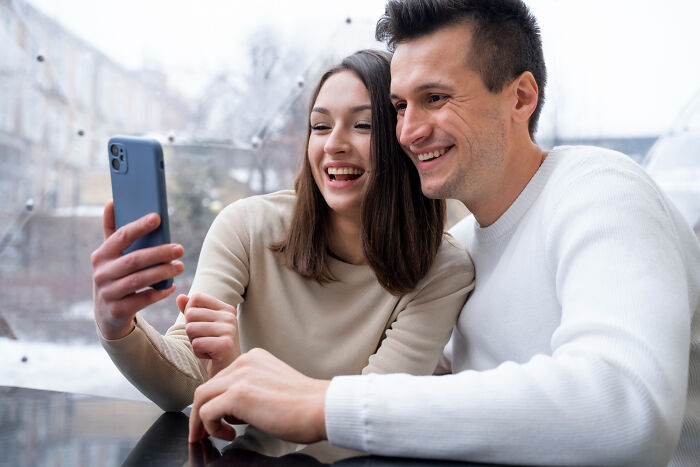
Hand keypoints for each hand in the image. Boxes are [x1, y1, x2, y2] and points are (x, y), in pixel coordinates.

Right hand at [91, 201, 184, 339]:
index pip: (120, 237)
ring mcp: (108, 293)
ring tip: (180, 266)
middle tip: (180, 248)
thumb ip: (112, 231)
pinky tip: (171, 286)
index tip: (158, 217)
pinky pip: (143, 300)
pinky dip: (159, 293)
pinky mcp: (118, 310)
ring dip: (163, 272)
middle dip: (159, 253)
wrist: (107, 314)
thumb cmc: (115, 275)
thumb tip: (111, 202)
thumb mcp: (110, 256)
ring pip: (139, 280)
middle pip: (134, 260)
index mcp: (101, 255)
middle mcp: (101, 274)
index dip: (139, 226)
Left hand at [177, 292, 240, 377]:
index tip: (202, 327)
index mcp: (226, 308)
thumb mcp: (201, 326)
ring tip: (208, 348)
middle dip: (191, 331)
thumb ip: (191, 310)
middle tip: (205, 340)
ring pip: (191, 328)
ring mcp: (229, 330)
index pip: (196, 297)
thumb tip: (180, 296)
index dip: (190, 313)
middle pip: (191, 314)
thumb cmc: (212, 347)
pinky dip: (198, 352)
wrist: (226, 370)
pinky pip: (196, 344)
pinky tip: (210, 356)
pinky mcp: (225, 345)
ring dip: (194, 342)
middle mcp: (230, 316)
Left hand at [188, 348, 329, 444]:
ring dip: (201, 421)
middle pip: (208, 386)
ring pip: (201, 397)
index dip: (215, 400)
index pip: (222, 378)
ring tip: (211, 436)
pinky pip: (207, 412)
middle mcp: (245, 362)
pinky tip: (228, 435)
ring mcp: (240, 377)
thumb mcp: (272, 387)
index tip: (216, 418)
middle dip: (201, 412)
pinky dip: (211, 428)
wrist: (321, 408)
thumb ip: (251, 391)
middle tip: (202, 432)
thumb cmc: (305, 405)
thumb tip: (231, 412)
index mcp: (254, 358)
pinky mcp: (238, 395)